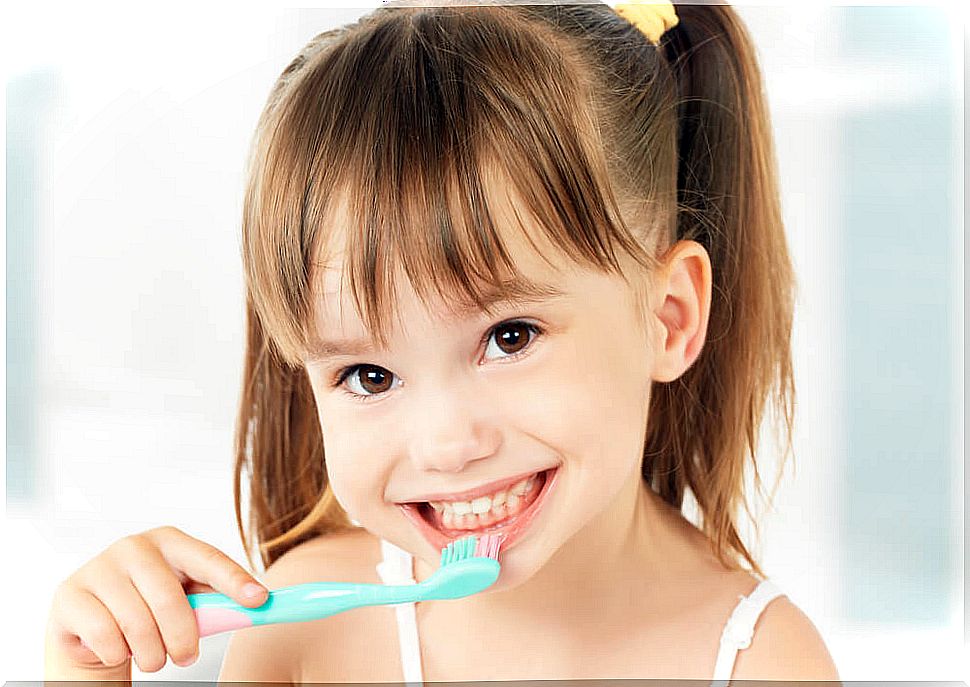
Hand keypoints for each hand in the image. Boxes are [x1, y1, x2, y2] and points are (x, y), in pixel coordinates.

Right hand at [44, 525, 268, 678]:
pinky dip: (118, 654)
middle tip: (187, 657)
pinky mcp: (70, 594)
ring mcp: (99, 567)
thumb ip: (218, 599)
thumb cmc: (150, 607)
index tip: (258, 600)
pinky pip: (106, 637)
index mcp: (169, 540)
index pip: (208, 558)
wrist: (91, 626)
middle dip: (184, 638)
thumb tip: (262, 603)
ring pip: (137, 623)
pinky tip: (119, 649)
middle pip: (170, 599)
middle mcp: (134, 546)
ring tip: (154, 656)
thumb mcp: (187, 598)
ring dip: (152, 653)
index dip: (234, 580)